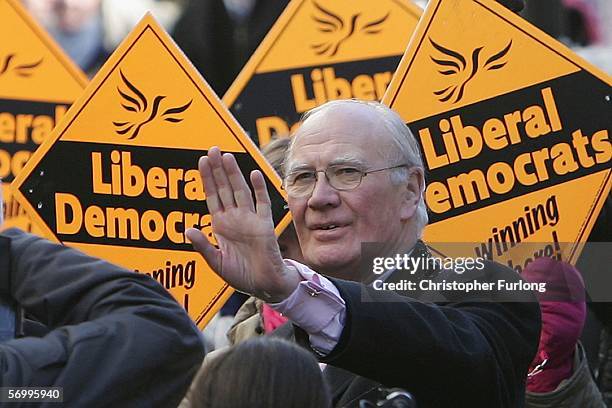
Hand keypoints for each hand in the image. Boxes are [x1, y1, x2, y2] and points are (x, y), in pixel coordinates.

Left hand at [186, 147, 299, 302]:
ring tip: (227, 157)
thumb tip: (188, 230)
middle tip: (212, 149)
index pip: (212, 196)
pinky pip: (262, 203)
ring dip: (234, 174)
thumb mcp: (216, 262)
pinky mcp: (264, 224)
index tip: (201, 161)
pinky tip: (253, 174)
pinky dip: (258, 188)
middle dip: (218, 169)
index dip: (207, 179)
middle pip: (224, 188)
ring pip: (240, 191)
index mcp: (220, 225)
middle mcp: (234, 218)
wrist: (264, 285)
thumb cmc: (240, 275)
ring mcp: (250, 219)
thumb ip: (203, 246)